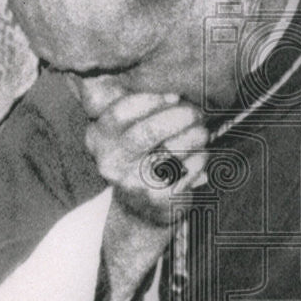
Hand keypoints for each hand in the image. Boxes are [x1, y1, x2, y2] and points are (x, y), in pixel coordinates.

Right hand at [84, 92, 208, 300]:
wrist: (141, 210)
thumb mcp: (128, 132)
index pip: (120, 112)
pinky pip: (188, 170)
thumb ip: (140, 108)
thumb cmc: (141, 157)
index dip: (151, 100)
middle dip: (179, 117)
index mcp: (98, 138)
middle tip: (197, 113)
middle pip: (147, 131)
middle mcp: (110, 162)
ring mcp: (132, 183)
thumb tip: (174, 90)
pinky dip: (201, 159)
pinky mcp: (156, 199)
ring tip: (202, 133)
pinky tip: (201, 157)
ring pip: (171, 150)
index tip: (175, 96)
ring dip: (195, 137)